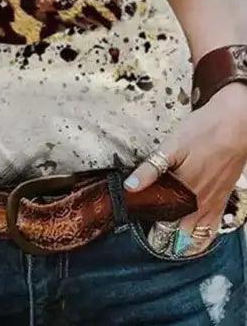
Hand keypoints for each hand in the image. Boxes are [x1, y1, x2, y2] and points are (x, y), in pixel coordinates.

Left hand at [123, 83, 246, 255]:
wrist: (236, 125)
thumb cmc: (204, 131)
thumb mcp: (172, 145)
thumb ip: (151, 168)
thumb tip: (130, 186)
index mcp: (182, 191)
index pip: (160, 221)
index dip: (145, 225)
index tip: (134, 220)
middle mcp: (198, 204)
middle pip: (175, 233)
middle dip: (159, 236)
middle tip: (146, 232)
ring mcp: (212, 205)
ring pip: (193, 237)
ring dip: (178, 241)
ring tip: (164, 241)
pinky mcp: (222, 201)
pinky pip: (211, 232)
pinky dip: (200, 240)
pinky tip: (191, 240)